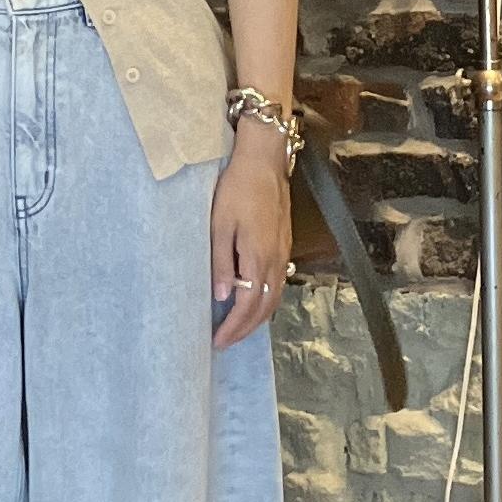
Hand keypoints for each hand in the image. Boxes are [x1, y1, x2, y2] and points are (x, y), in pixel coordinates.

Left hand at [209, 128, 292, 350]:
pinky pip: (278, 284)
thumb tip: (223, 296)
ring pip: (274, 298)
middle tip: (224, 342)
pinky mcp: (283, 245)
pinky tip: (252, 303)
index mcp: (258, 257)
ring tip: (237, 329)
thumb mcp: (219, 225)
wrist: (264, 160)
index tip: (217, 340)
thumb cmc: (237, 189)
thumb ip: (222, 263)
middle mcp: (275, 260)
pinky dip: (265, 302)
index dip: (233, 326)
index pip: (247, 305)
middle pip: (264, 308)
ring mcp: (282, 252)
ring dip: (256, 319)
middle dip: (244, 329)